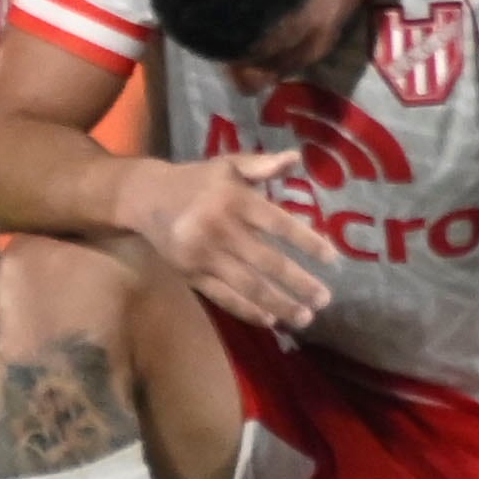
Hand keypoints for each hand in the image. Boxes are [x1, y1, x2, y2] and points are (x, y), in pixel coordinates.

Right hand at [115, 148, 336, 329]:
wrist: (146, 198)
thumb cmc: (197, 181)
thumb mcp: (227, 165)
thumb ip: (262, 165)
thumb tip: (296, 158)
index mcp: (235, 200)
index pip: (279, 224)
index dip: (308, 242)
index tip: (333, 260)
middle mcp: (221, 228)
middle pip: (267, 262)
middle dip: (299, 283)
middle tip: (325, 299)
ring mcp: (204, 255)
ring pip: (247, 285)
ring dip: (279, 304)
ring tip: (304, 317)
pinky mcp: (191, 274)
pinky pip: (223, 297)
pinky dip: (247, 310)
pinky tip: (270, 320)